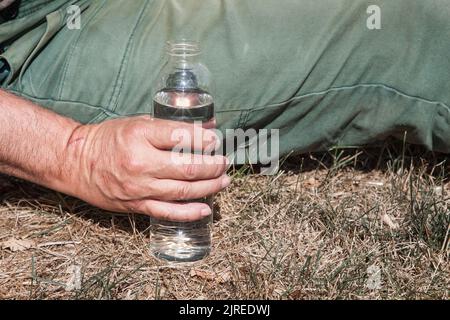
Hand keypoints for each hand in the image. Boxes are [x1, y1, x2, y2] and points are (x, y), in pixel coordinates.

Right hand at [61, 116, 229, 220]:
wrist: (77, 163)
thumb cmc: (109, 139)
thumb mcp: (138, 123)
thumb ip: (172, 126)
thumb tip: (207, 125)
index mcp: (139, 136)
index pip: (181, 136)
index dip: (205, 139)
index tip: (216, 139)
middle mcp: (140, 162)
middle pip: (188, 167)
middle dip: (213, 165)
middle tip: (224, 162)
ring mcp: (139, 187)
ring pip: (183, 191)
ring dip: (209, 186)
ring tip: (223, 180)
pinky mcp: (136, 205)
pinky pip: (168, 212)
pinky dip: (190, 212)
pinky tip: (206, 208)